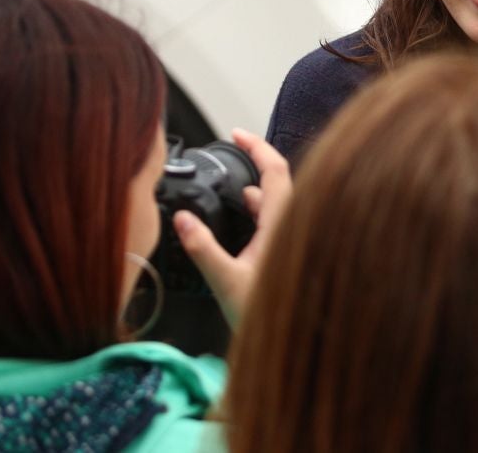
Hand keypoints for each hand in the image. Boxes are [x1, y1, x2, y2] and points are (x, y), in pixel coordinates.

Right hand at [173, 127, 291, 327]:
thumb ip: (202, 248)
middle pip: (278, 180)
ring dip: (256, 185)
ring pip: (278, 200)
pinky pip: (275, 218)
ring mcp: (293, 238)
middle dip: (255, 161)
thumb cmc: (267, 316)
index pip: (275, 170)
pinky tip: (245, 214)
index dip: (257, 147)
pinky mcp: (288, 251)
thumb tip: (183, 219)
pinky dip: (258, 207)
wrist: (294, 342)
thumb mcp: (226, 281)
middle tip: (233, 149)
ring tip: (233, 178)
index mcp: (283, 224)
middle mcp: (293, 225)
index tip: (236, 134)